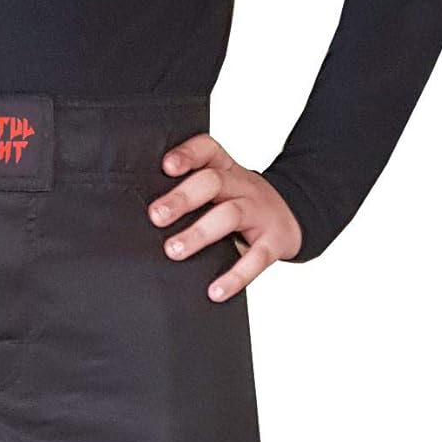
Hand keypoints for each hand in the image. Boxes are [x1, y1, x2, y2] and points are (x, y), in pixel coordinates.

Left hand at [148, 134, 302, 300]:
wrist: (294, 216)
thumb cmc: (243, 204)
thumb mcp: (223, 189)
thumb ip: (192, 192)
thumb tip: (147, 215)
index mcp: (226, 170)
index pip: (208, 150)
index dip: (188, 154)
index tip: (166, 167)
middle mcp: (243, 186)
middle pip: (213, 181)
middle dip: (183, 198)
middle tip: (156, 216)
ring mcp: (259, 212)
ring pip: (230, 215)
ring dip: (199, 233)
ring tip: (173, 250)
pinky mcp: (273, 242)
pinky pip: (256, 258)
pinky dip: (235, 276)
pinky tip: (215, 291)